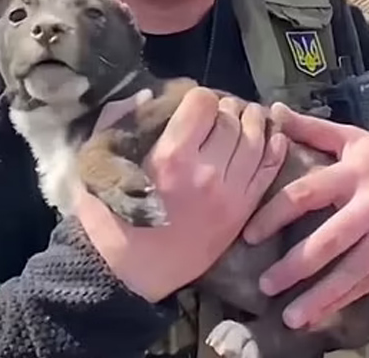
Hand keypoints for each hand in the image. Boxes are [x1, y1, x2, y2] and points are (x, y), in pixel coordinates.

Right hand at [77, 88, 287, 302]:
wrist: (129, 273)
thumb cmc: (108, 218)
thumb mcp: (95, 164)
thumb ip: (115, 121)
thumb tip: (145, 95)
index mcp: (170, 157)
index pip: (203, 103)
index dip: (195, 97)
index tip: (187, 105)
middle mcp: (207, 171)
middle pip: (231, 118)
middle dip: (223, 108)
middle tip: (213, 113)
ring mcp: (230, 194)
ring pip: (257, 139)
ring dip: (250, 122)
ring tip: (239, 118)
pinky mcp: (243, 212)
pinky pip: (269, 169)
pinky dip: (273, 146)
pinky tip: (268, 136)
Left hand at [242, 103, 368, 329]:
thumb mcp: (353, 140)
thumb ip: (312, 130)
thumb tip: (272, 112)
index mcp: (352, 174)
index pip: (304, 195)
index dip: (273, 216)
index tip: (248, 236)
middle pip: (329, 241)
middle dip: (296, 266)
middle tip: (265, 285)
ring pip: (352, 272)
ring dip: (320, 296)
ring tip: (289, 316)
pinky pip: (368, 284)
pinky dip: (342, 302)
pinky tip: (318, 316)